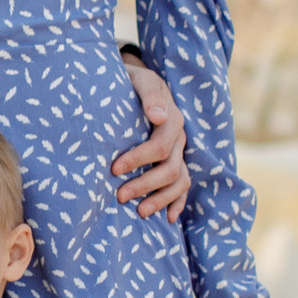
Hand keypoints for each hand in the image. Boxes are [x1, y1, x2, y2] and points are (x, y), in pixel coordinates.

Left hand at [112, 59, 189, 219]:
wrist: (137, 83)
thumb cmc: (131, 82)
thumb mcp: (138, 79)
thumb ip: (148, 95)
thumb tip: (158, 116)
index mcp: (172, 118)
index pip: (161, 145)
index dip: (139, 159)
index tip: (114, 169)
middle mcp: (180, 137)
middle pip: (171, 169)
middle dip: (145, 184)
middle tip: (119, 196)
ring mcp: (180, 152)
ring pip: (179, 181)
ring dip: (160, 199)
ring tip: (139, 212)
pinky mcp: (177, 162)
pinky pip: (184, 186)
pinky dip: (177, 203)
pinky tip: (166, 218)